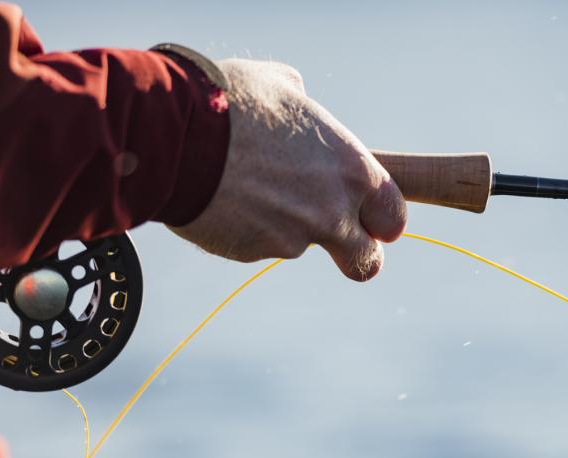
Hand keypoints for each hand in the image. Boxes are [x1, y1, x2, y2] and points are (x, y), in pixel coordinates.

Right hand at [170, 59, 407, 280]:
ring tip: (247, 186)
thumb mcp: (280, 86)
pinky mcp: (255, 254)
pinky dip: (247, 229)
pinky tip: (223, 197)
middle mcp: (332, 212)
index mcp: (353, 170)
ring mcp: (294, 239)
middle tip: (329, 234)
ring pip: (300, 246)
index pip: (393, 217)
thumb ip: (305, 107)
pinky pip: (259, 246)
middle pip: (365, 261)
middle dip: (353, 254)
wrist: (174, 134)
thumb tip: (300, 101)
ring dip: (283, 227)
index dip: (381, 221)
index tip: (368, 219)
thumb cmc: (230, 100)